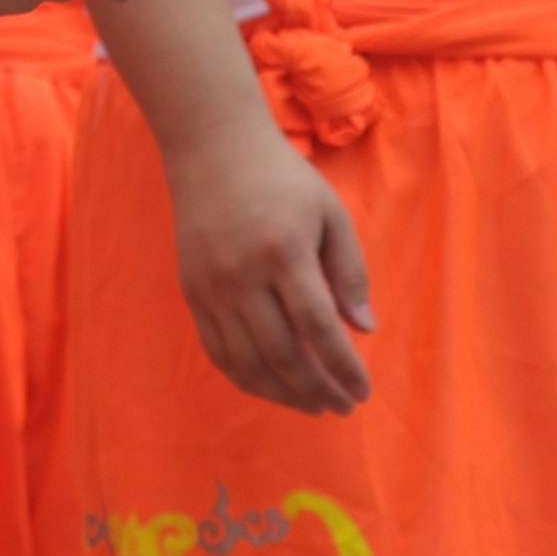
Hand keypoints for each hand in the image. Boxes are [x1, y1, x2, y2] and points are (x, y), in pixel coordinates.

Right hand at [163, 122, 372, 414]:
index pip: (317, 327)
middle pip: (282, 354)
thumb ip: (349, 271)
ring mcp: (212, 287)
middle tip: (342, 406)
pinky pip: (218, 351)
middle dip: (317, 390)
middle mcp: (243, 275)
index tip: (362, 391)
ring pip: (247, 362)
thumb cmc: (283, 179)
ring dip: (283, 394)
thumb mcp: (329, 213)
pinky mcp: (192, 292)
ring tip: (312, 405)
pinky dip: (246, 378)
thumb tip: (364, 329)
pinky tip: (272, 388)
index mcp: (284, 251)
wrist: (213, 149)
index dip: (342, 367)